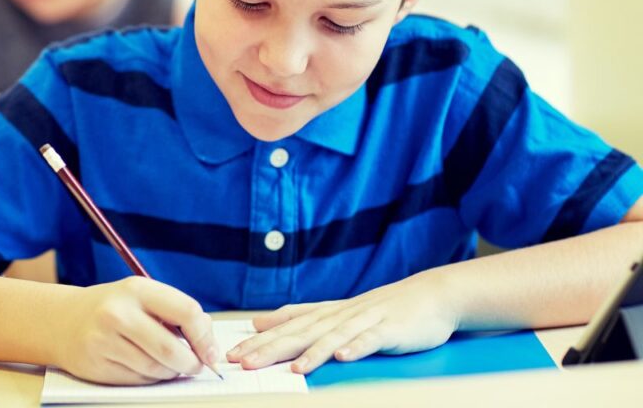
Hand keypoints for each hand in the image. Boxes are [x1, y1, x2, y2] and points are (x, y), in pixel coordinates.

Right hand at [55, 276, 219, 384]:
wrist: (63, 321)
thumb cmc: (112, 308)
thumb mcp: (142, 296)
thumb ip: (176, 313)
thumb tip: (208, 343)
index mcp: (137, 289)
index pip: (187, 311)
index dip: (205, 337)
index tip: (211, 352)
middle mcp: (118, 313)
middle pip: (172, 350)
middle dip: (192, 364)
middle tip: (196, 366)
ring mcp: (104, 340)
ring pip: (156, 370)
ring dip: (171, 373)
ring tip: (169, 365)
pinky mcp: (97, 366)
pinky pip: (138, 382)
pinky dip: (150, 379)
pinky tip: (145, 367)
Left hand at [226, 270, 458, 373]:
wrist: (431, 295)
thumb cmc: (382, 309)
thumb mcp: (335, 311)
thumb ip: (299, 316)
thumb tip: (259, 321)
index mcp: (326, 313)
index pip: (287, 326)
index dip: (260, 340)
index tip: (233, 354)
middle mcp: (340, 315)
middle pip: (302, 332)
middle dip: (273, 349)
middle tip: (246, 362)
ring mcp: (365, 321)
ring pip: (333, 336)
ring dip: (313, 352)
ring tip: (294, 369)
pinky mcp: (390, 329)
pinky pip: (371, 339)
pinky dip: (357, 347)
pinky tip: (343, 356)